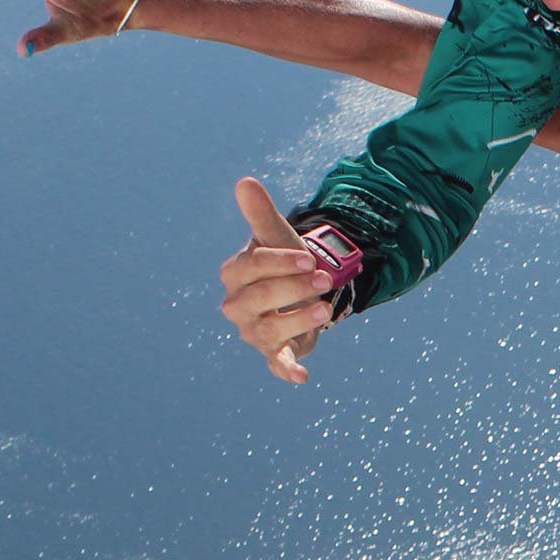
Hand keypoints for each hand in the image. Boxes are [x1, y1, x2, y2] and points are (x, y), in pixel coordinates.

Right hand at [219, 178, 333, 384]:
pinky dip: (287, 371)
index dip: (280, 263)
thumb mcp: (276, 236)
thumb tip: (245, 182)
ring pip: (270, 330)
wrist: (300, 288)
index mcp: (234, 274)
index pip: (251, 267)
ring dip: (298, 319)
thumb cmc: (283, 260)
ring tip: (325, 307)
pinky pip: (276, 365)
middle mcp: (237, 306)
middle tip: (324, 278)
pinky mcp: (274, 352)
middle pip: (259, 299)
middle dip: (293, 288)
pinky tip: (303, 377)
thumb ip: (261, 214)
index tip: (309, 259)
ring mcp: (254, 331)